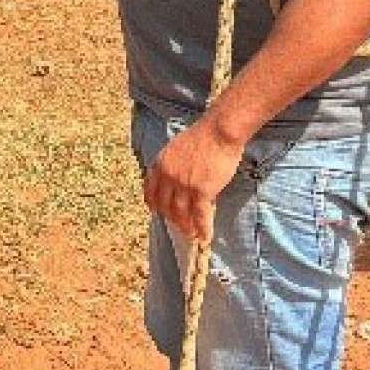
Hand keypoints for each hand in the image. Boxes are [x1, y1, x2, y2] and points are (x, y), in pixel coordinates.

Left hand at [143, 117, 245, 243]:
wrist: (218, 131)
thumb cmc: (202, 137)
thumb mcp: (176, 148)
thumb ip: (172, 165)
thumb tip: (176, 180)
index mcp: (159, 164)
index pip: (150, 190)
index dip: (153, 203)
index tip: (156, 211)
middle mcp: (167, 177)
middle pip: (165, 205)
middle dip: (171, 218)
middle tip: (178, 226)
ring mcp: (183, 185)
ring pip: (180, 213)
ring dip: (185, 226)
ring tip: (190, 235)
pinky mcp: (201, 191)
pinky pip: (200, 215)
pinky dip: (202, 228)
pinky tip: (204, 237)